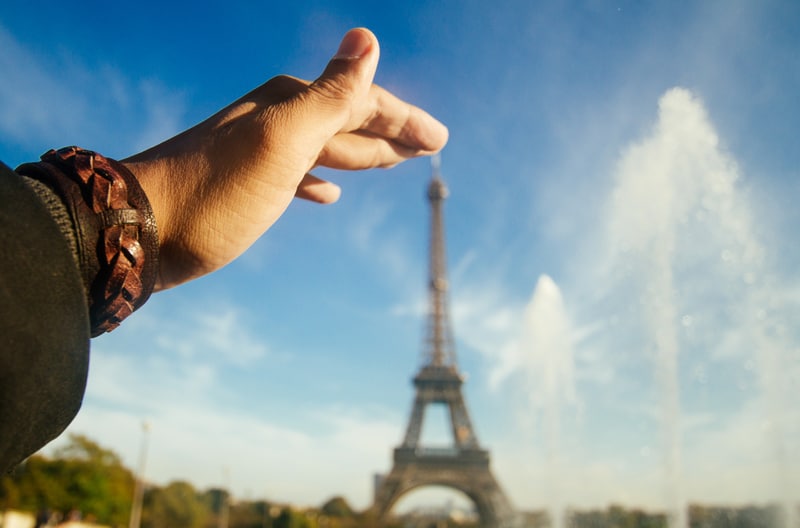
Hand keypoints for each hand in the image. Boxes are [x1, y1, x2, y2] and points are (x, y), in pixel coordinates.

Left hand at [123, 28, 447, 289]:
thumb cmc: (216, 191)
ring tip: (393, 163)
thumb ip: (331, 94)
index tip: (440, 140)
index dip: (404, 120)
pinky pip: (297, 176)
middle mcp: (277, 120)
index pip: (363, 103)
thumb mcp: (282, 139)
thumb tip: (368, 38)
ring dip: (362, 152)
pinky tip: (329, 194)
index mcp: (291, 104)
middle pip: (349, 121)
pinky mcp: (246, 188)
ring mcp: (261, 154)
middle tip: (429, 146)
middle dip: (390, 131)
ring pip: (327, 148)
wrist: (137, 231)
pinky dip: (320, 180)